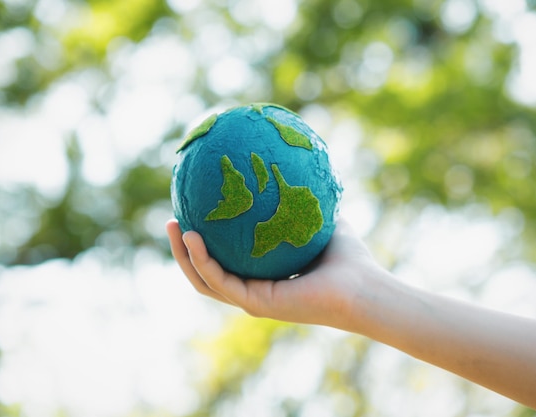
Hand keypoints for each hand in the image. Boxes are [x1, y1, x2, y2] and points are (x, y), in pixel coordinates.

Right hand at [165, 218, 385, 328]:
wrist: (363, 286)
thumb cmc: (349, 258)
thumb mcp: (319, 218)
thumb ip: (301, 200)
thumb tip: (289, 166)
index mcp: (263, 276)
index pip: (224, 262)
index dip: (204, 243)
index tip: (192, 214)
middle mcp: (254, 291)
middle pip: (205, 273)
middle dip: (182, 250)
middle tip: (171, 220)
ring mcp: (252, 300)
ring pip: (204, 280)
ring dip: (183, 255)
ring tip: (172, 225)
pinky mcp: (255, 304)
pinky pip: (218, 280)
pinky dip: (201, 260)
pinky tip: (192, 236)